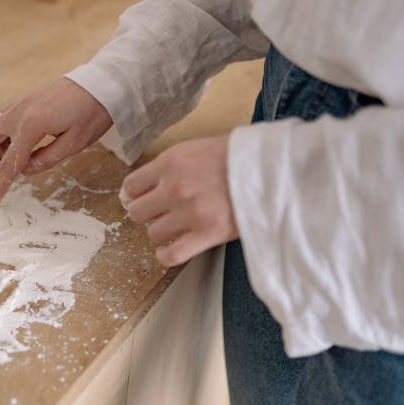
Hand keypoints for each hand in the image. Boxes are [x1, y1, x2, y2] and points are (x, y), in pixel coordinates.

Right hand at [0, 77, 112, 207]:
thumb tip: (25, 170)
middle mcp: (19, 111)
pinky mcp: (24, 97)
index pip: (8, 162)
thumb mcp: (74, 144)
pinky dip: (4, 130)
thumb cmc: (93, 113)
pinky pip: (1, 114)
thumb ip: (46, 159)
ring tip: (19, 152)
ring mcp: (19, 101)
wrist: (102, 83)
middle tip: (14, 165)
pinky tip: (24, 137)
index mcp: (31, 125)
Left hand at [122, 135, 237, 266]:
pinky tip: (170, 250)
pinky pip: (171, 254)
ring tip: (174, 227)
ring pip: (153, 233)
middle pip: (138, 212)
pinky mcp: (207, 234)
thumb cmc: (237, 156)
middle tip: (160, 213)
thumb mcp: (196, 149)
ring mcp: (190, 212)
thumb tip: (145, 184)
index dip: (133, 194)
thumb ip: (170, 166)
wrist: (272, 169)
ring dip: (161, 232)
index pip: (131, 185)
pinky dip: (166, 255)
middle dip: (147, 213)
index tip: (139, 199)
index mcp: (170, 163)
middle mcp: (175, 188)